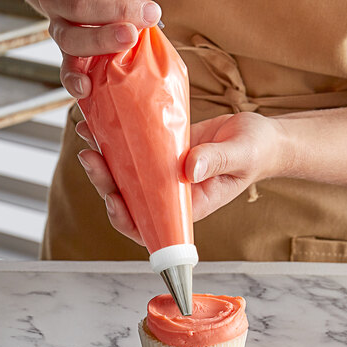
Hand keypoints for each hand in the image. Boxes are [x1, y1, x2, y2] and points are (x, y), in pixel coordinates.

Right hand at [38, 0, 163, 97]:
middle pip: (77, 4)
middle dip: (118, 11)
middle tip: (150, 14)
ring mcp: (57, 26)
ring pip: (70, 37)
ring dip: (103, 39)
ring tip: (132, 37)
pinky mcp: (66, 52)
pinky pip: (64, 68)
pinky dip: (73, 80)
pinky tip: (87, 87)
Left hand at [75, 112, 286, 244]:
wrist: (259, 135)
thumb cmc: (257, 151)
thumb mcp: (241, 155)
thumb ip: (217, 161)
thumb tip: (188, 169)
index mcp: (189, 205)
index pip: (150, 225)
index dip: (126, 219)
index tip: (113, 199)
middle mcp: (170, 192)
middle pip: (129, 197)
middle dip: (105, 181)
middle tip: (91, 157)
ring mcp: (164, 170)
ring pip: (126, 173)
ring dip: (104, 159)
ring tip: (87, 134)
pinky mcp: (162, 149)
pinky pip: (134, 148)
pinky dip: (116, 137)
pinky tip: (100, 120)